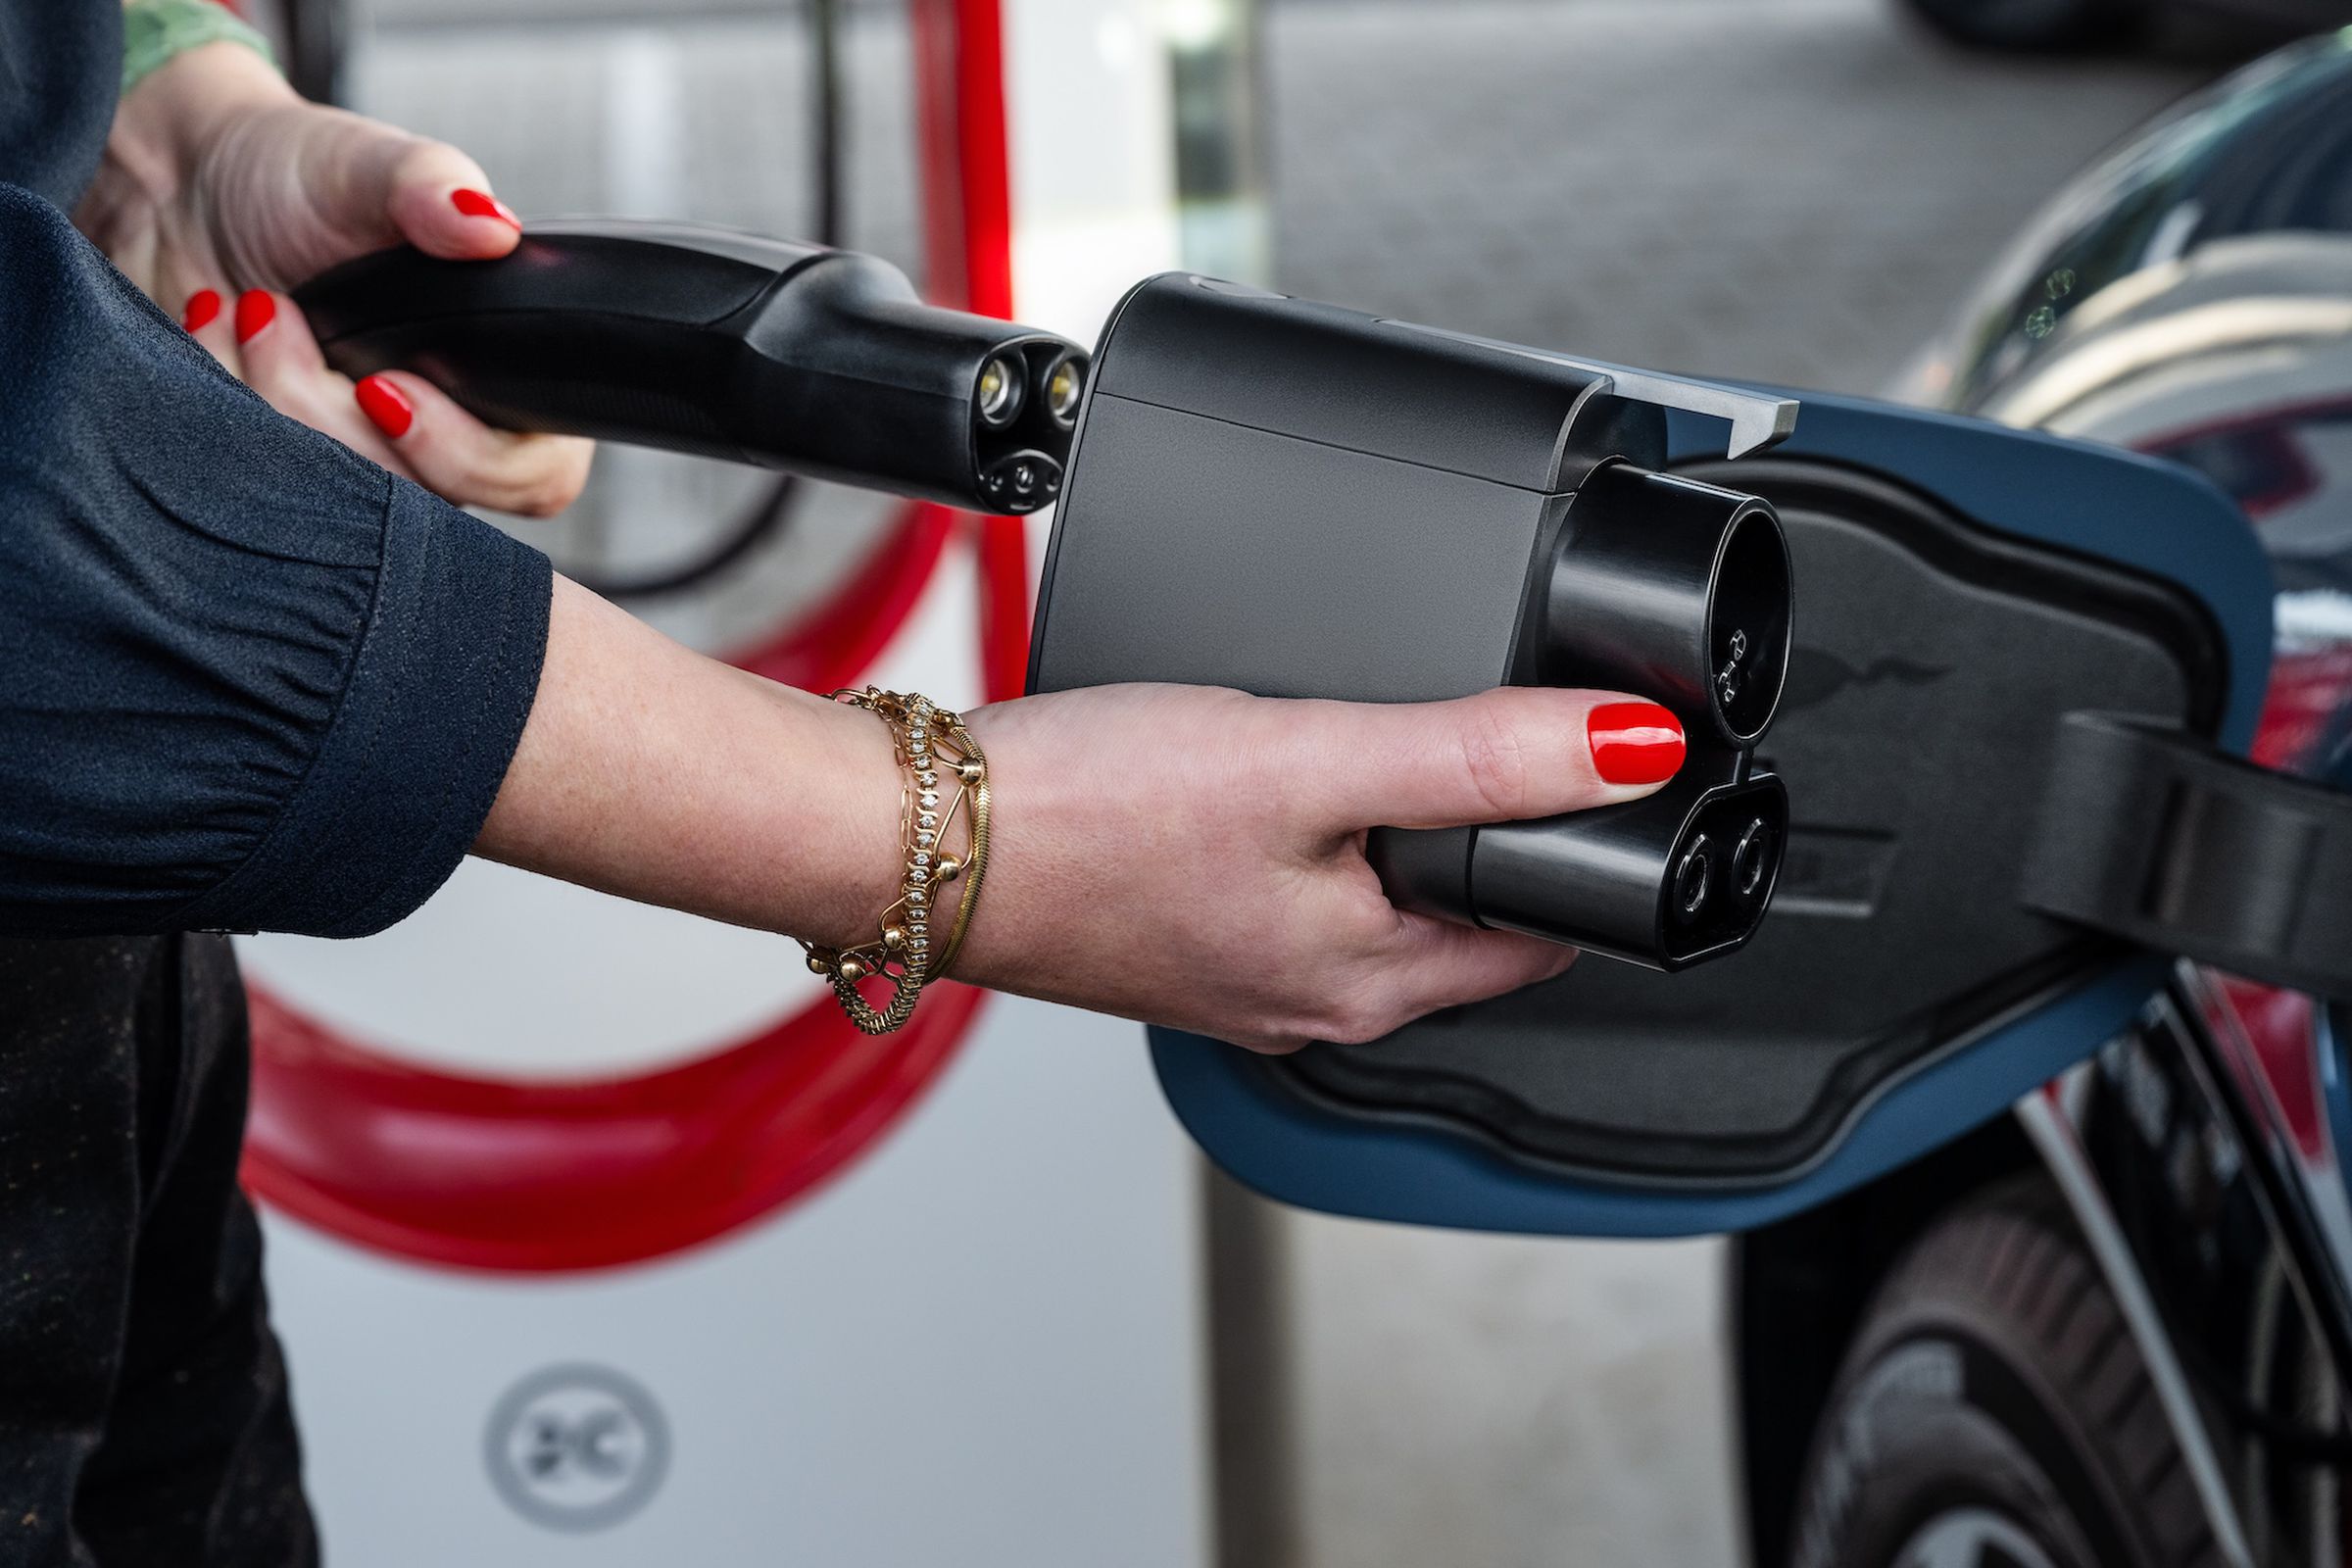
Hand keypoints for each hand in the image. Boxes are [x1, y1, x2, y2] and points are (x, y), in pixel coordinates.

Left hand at [76, 41, 590, 514]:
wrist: (179, 191)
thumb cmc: (292, 176)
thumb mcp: (367, 167)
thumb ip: (433, 189)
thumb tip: (491, 226)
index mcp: (504, 377)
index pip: (534, 477)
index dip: (463, 453)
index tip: (383, 388)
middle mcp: (446, 435)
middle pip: (423, 500)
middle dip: (326, 408)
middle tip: (277, 311)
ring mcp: (366, 461)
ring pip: (340, 500)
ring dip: (271, 395)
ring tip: (247, 307)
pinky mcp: (291, 475)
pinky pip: (263, 489)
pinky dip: (226, 402)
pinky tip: (211, 332)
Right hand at [954, 684, 1683, 1051]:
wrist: (912, 838)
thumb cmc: (1081, 819)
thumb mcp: (1307, 758)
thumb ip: (1474, 753)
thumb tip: (1626, 747)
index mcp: (1366, 984)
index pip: (1543, 933)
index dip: (1584, 843)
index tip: (1596, 762)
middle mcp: (1310, 1001)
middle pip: (1460, 919)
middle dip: (1486, 830)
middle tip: (1489, 724)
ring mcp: (1239, 975)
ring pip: (1370, 902)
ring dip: (1392, 830)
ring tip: (1375, 736)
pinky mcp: (1178, 939)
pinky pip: (1287, 892)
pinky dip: (1304, 834)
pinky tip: (1266, 774)